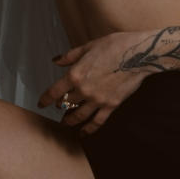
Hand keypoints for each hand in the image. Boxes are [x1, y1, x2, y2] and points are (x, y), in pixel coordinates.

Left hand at [37, 31, 156, 133]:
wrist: (138, 54)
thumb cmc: (115, 45)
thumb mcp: (89, 46)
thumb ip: (70, 56)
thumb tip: (56, 61)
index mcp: (76, 74)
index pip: (54, 92)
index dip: (45, 99)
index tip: (41, 103)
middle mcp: (84, 90)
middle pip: (66, 103)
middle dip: (61, 106)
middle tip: (60, 108)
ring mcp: (97, 100)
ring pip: (78, 116)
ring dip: (70, 120)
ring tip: (67, 123)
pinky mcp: (111, 106)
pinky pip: (97, 122)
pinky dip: (89, 129)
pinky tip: (84, 133)